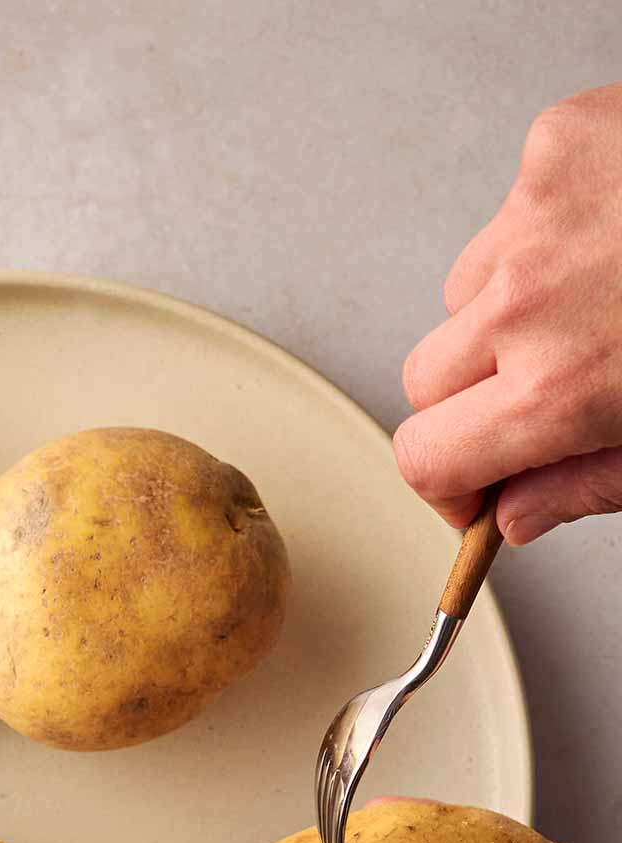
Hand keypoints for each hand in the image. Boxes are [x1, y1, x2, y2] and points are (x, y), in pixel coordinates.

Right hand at [395, 82, 621, 542]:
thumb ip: (590, 484)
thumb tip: (517, 516)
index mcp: (557, 392)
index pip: (423, 457)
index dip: (448, 485)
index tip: (476, 487)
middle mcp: (527, 302)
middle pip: (426, 381)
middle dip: (471, 404)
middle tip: (536, 405)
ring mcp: (534, 214)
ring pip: (465, 293)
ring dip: (508, 314)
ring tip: (598, 305)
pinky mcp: (555, 143)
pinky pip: (510, 214)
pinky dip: (547, 233)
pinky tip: (613, 237)